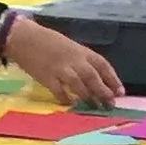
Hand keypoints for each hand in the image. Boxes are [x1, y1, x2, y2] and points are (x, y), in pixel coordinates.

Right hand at [4, 17, 123, 108]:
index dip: (113, 79)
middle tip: (110, 104)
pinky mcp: (47, 78)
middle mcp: (74, 60)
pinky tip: (70, 103)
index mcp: (81, 51)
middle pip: (93, 78)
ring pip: (79, 86)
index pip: (103, 65)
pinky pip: (60, 91)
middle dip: (103, 92)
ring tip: (94, 107)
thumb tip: (94, 78)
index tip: (120, 92)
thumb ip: (81, 60)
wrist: (24, 38)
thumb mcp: (70, 46)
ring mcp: (60, 70)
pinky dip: (66, 98)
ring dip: (88, 97)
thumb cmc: (47, 41)